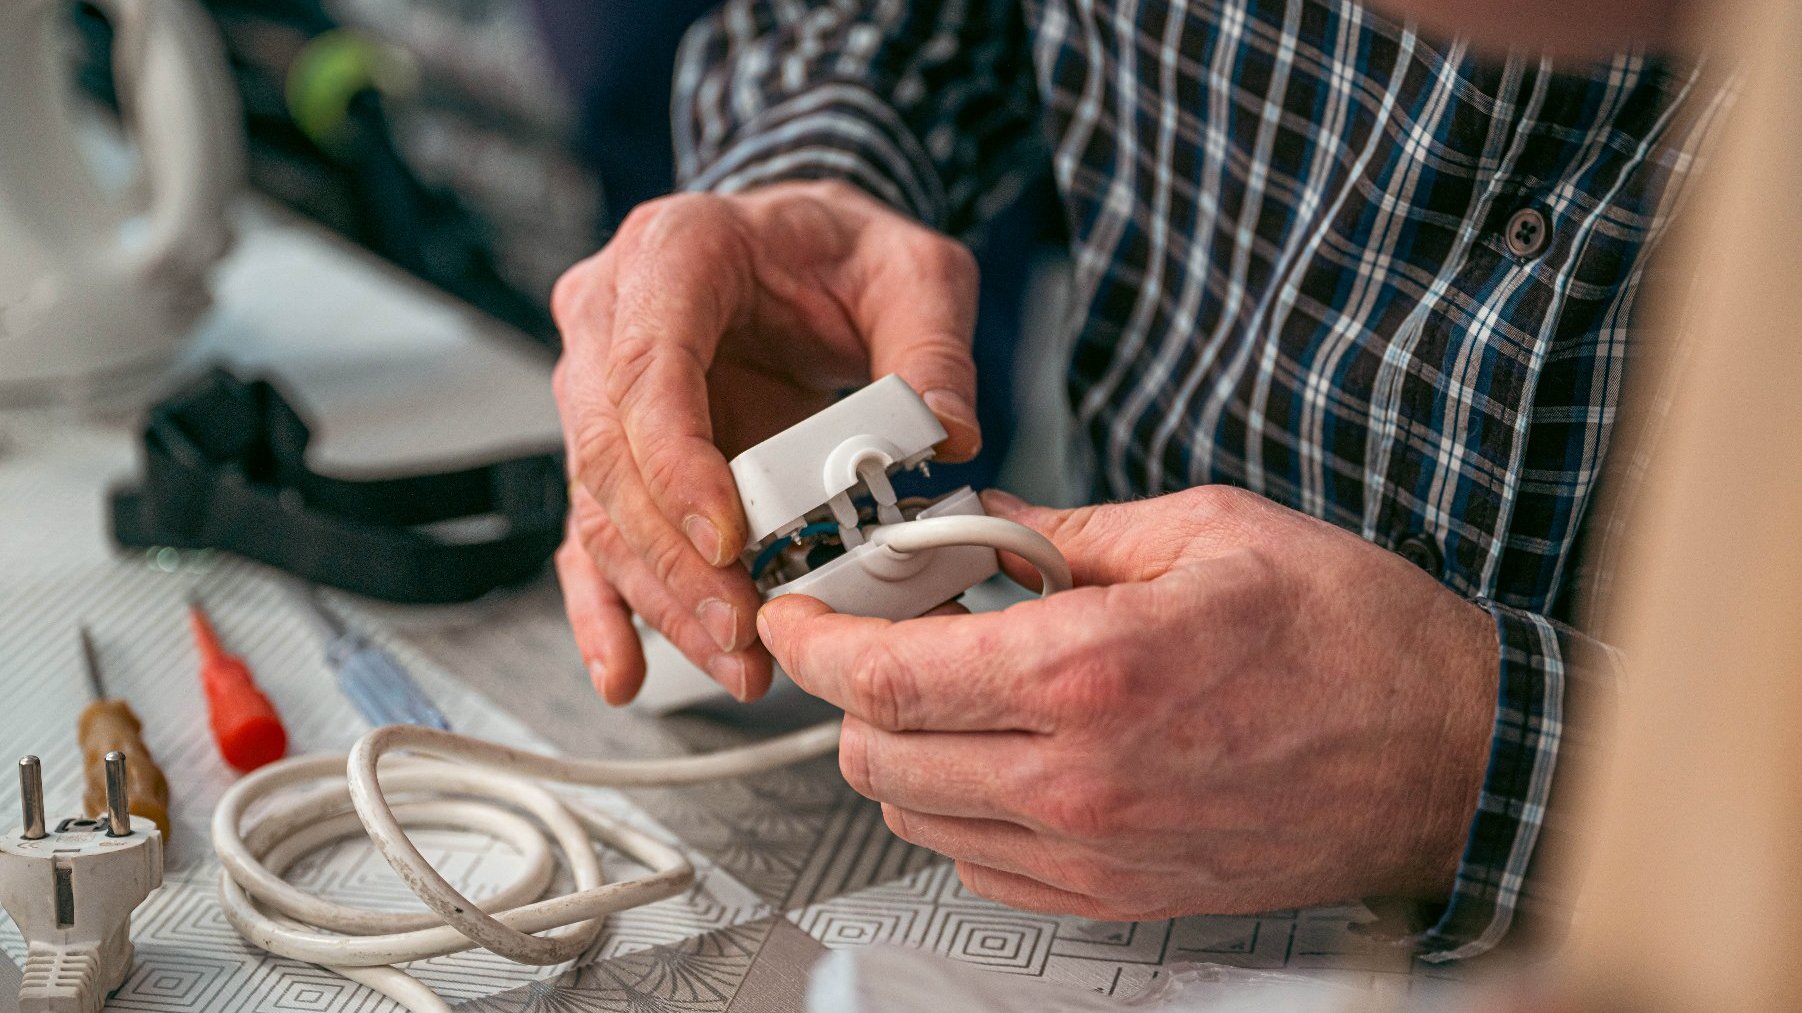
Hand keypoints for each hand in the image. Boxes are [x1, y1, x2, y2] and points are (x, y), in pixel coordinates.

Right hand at [551, 181, 981, 704]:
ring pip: (603, 511)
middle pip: (610, 456)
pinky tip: (629, 671)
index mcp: (674, 252)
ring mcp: (600, 390)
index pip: (647, 369)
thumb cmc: (841, 250)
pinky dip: (612, 609)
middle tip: (743, 630)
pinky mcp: (617, 454)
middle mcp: (613, 318)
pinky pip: (594, 537)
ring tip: (737, 663)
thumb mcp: (914, 274)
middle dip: (676, 561)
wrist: (802, 247)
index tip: (728, 540)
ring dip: (663, 599)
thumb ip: (934, 350)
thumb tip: (948, 433)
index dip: (677, 464)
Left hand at [756, 486, 1498, 918]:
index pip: (886, 676)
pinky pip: (982, 867)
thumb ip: (1068, 533)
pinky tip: (1007, 753)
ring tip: (956, 689)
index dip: (815, 642)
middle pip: (877, 758)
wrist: (1448, 753)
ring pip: (917, 819)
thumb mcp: (1206, 532)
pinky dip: (962, 809)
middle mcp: (1077, 780)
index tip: (797, 616)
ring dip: (906, 750)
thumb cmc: (1353, 641)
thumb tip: (988, 528)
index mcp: (1088, 673)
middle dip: (852, 693)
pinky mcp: (1116, 895)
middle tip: (883, 636)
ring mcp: (1094, 853)